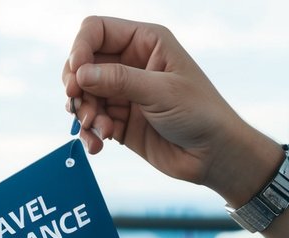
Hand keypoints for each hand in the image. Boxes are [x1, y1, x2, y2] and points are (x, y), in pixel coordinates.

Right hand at [61, 16, 274, 203]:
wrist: (212, 154)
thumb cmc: (200, 113)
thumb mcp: (160, 92)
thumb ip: (119, 80)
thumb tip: (80, 73)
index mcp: (145, 42)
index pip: (97, 31)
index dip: (79, 49)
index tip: (76, 77)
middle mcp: (131, 63)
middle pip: (82, 64)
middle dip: (77, 87)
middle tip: (77, 105)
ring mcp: (123, 92)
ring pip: (83, 95)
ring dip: (84, 114)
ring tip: (99, 130)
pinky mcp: (118, 120)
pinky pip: (90, 122)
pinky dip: (89, 133)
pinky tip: (99, 145)